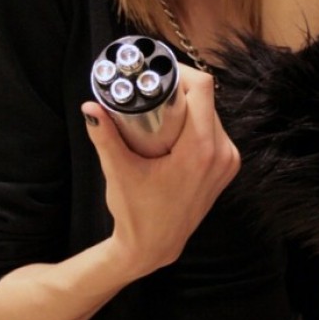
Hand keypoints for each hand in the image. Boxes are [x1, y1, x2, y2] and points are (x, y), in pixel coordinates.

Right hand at [81, 66, 239, 276]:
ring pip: (212, 113)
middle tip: (153, 87)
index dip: (182, 71)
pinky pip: (215, 130)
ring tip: (162, 105)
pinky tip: (176, 126)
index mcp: (200, 151)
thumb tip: (90, 106)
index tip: (159, 72)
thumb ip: (105, 137)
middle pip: (207, 99)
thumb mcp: (119, 172)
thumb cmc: (137, 214)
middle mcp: (221, 153)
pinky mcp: (227, 167)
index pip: (203, 89)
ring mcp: (228, 161)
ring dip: (190, 105)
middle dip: (181, 88)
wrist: (154, 248)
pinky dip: (197, 122)